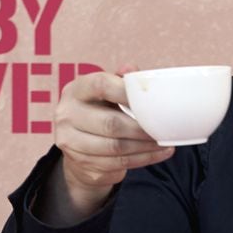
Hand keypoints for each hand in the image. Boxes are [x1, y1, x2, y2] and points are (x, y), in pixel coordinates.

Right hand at [40, 65, 174, 223]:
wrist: (79, 146)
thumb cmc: (101, 110)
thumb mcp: (108, 92)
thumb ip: (122, 81)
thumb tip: (132, 69)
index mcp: (76, 90)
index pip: (101, 85)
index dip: (128, 91)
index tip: (151, 99)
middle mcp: (67, 115)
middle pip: (111, 123)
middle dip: (142, 128)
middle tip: (164, 128)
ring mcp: (70, 142)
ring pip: (116, 147)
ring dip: (146, 146)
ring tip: (165, 142)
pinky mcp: (80, 163)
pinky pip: (117, 163)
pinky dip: (143, 159)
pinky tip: (159, 153)